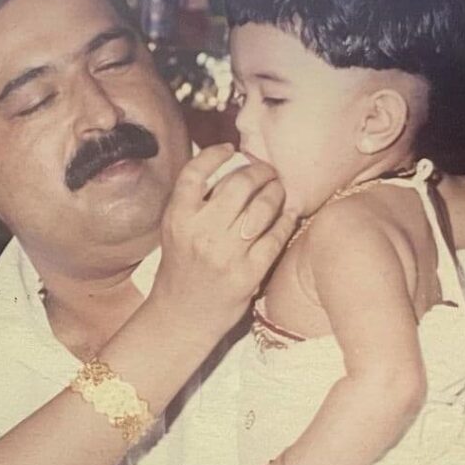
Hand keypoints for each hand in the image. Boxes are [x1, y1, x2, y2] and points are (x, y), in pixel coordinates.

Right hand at [154, 145, 297, 334]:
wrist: (182, 315)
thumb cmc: (182, 266)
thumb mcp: (176, 230)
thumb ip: (195, 201)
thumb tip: (230, 163)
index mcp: (178, 219)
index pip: (196, 173)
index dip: (215, 154)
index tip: (230, 150)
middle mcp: (200, 234)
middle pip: (239, 183)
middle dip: (260, 171)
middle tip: (267, 172)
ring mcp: (225, 254)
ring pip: (263, 206)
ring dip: (277, 193)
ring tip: (278, 191)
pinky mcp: (248, 273)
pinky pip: (276, 235)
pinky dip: (286, 219)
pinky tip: (287, 214)